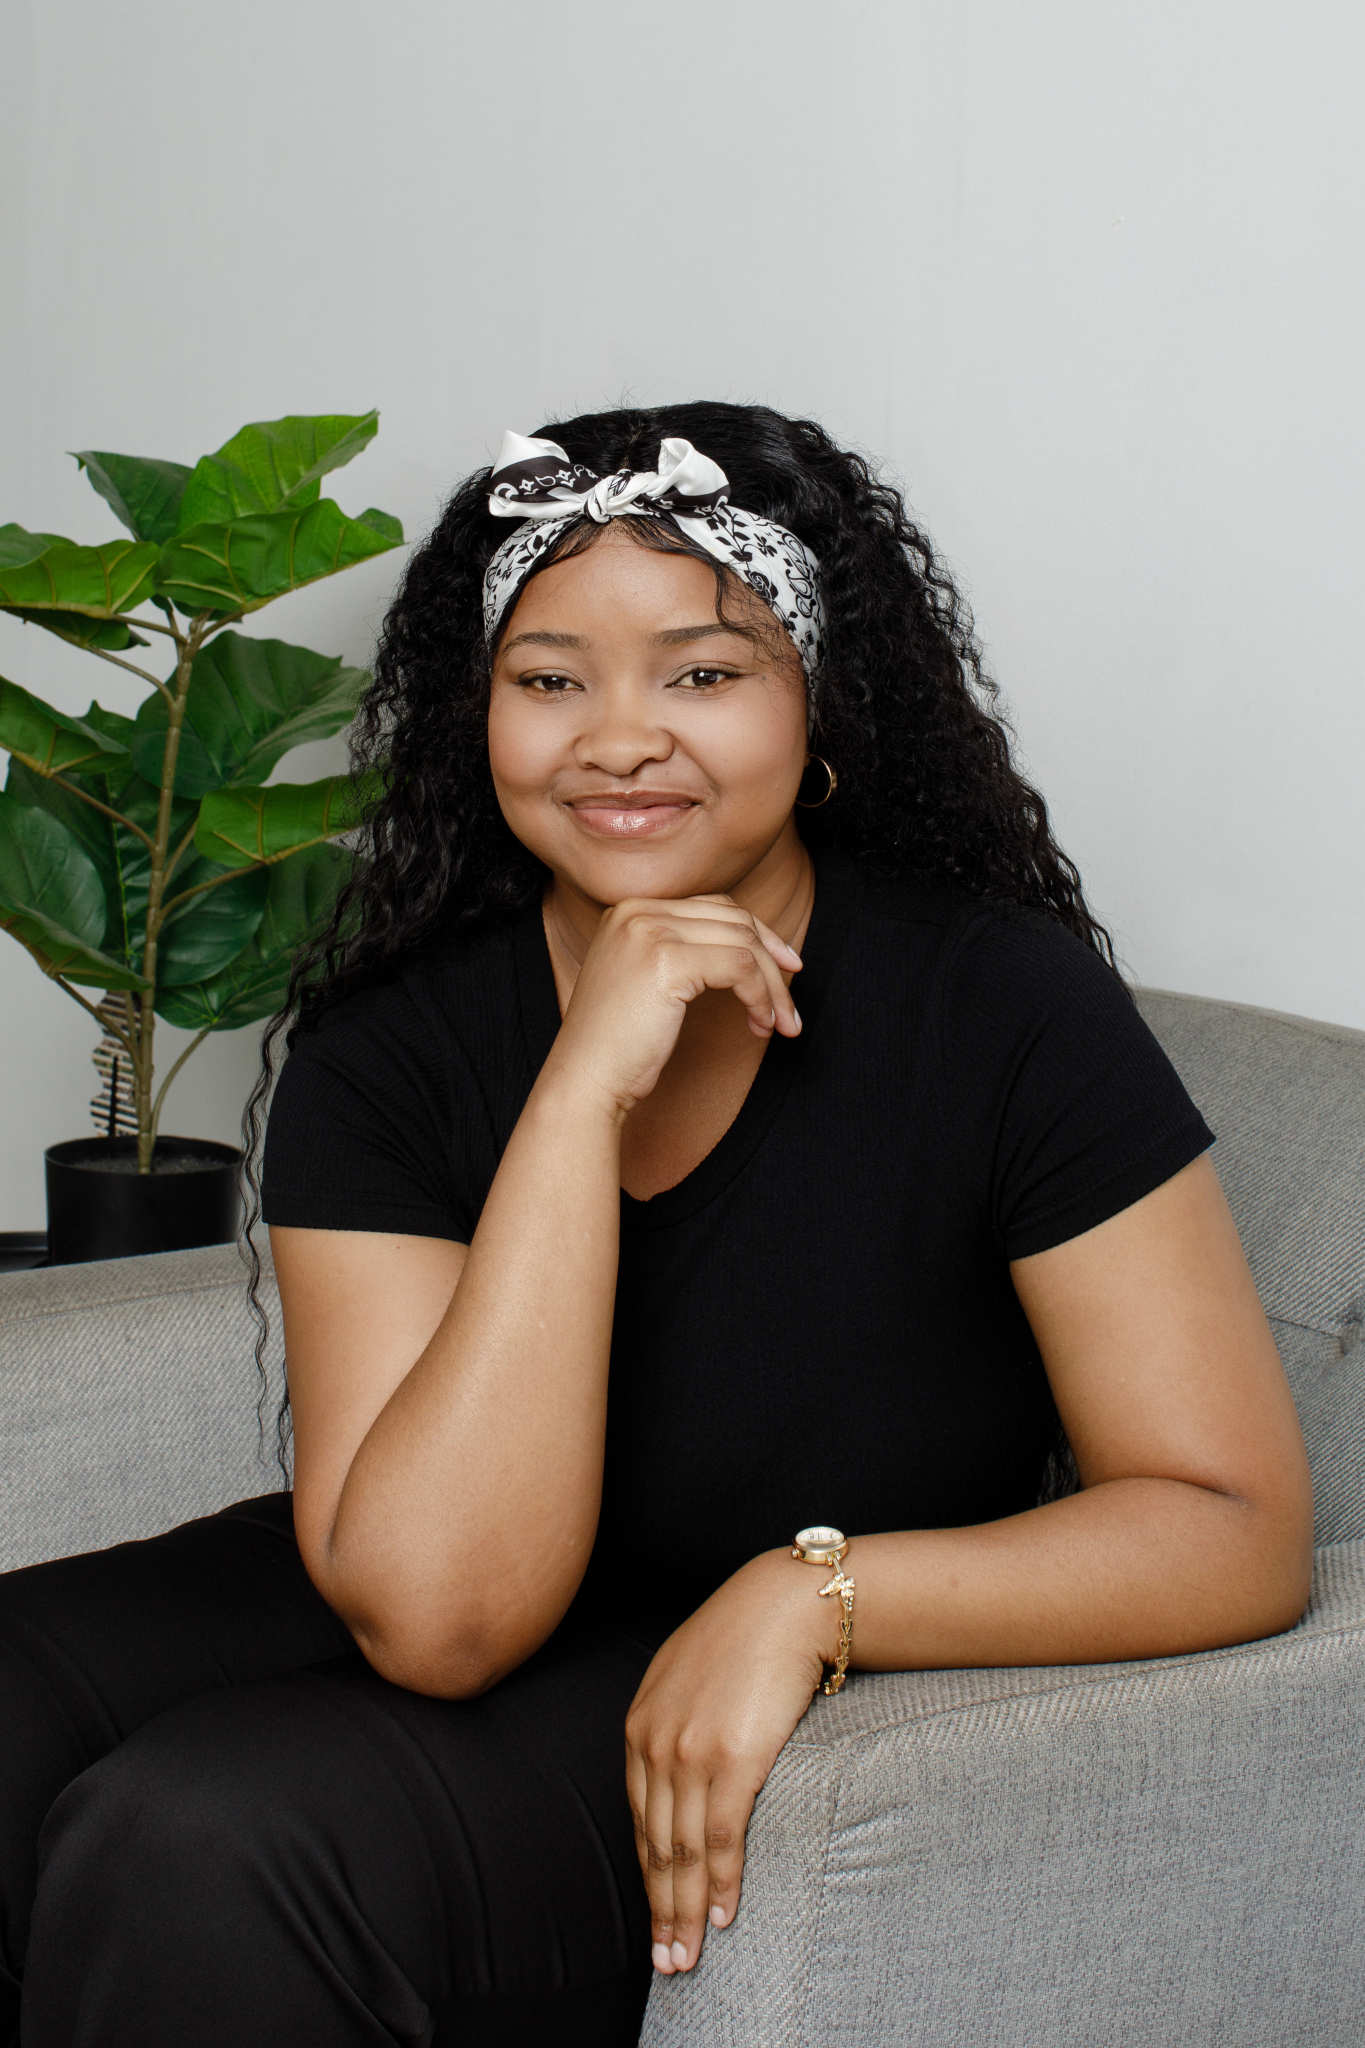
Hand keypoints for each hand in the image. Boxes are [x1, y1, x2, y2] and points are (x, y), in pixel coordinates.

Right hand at [544, 895, 802, 1116]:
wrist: (584, 1080)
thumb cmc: (618, 1046)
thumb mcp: (648, 985)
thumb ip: (683, 954)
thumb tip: (749, 952)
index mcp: (629, 911)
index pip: (714, 907)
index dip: (757, 936)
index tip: (784, 967)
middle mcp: (637, 911)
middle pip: (733, 919)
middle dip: (773, 958)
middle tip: (790, 1003)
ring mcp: (649, 931)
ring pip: (744, 943)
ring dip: (772, 986)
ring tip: (779, 1023)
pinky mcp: (667, 960)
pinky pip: (741, 967)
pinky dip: (761, 996)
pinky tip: (760, 1024)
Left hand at [624, 1550, 838, 1975]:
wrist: (786, 1605)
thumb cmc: (745, 1636)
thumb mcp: (687, 1676)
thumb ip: (673, 1722)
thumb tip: (677, 1772)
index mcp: (640, 1725)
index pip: (639, 1820)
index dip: (648, 1876)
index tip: (656, 1916)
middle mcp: (655, 1742)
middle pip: (655, 1846)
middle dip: (662, 1909)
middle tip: (667, 1961)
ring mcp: (690, 1752)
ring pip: (683, 1852)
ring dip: (686, 1911)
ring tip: (689, 1955)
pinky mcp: (731, 1758)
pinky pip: (721, 1836)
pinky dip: (722, 1882)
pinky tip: (725, 1914)